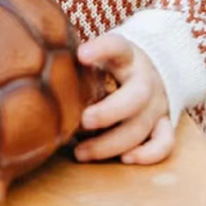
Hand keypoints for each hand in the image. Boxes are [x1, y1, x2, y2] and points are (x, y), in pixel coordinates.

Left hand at [74, 32, 173, 164]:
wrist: (154, 69)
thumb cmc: (114, 65)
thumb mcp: (102, 54)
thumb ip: (81, 60)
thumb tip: (41, 62)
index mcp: (128, 56)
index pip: (118, 46)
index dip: (101, 49)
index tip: (81, 55)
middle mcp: (145, 79)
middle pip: (135, 95)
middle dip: (109, 112)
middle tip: (83, 120)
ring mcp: (157, 103)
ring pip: (141, 126)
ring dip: (111, 143)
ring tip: (81, 152)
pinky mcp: (164, 122)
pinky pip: (164, 143)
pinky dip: (148, 154)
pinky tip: (124, 159)